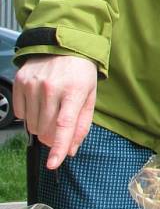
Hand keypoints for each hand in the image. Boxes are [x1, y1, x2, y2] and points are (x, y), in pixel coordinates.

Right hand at [13, 55, 97, 169]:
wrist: (64, 44)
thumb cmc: (81, 72)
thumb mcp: (90, 96)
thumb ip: (82, 125)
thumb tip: (71, 150)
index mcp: (73, 90)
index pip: (64, 125)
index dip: (58, 148)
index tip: (54, 164)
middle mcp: (51, 87)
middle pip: (46, 129)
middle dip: (53, 136)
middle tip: (60, 128)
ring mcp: (33, 84)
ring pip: (33, 124)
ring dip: (42, 126)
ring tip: (52, 110)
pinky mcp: (20, 82)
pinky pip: (21, 113)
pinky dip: (30, 115)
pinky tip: (40, 103)